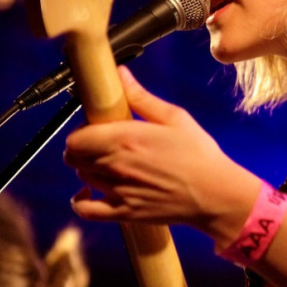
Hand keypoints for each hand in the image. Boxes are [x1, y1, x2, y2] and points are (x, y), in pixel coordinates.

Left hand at [64, 66, 258, 238]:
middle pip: (73, 157)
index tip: (99, 125)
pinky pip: (85, 210)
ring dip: (88, 167)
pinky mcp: (123, 213)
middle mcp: (115, 166)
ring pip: (81, 177)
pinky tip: (89, 191)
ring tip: (108, 162)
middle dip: (82, 146)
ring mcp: (116, 192)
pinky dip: (80, 201)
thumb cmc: (198, 152)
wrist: (214, 193)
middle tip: (103, 142)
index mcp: (125, 139)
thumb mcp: (175, 117)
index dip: (82, 129)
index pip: (76, 137)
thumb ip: (142, 97)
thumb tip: (119, 73)